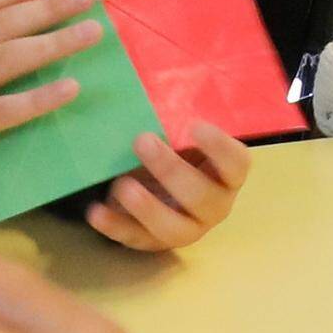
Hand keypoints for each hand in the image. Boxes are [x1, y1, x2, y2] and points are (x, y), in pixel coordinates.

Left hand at [84, 122, 250, 252]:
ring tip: (122, 184)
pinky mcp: (154, 242)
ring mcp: (186, 229)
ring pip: (173, 228)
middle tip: (142, 141)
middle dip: (171, 170)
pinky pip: (136, 238)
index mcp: (226, 175)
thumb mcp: (177, 134)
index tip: (194, 125)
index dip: (219, 147)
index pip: (237, 164)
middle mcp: (214, 206)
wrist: (150, 182)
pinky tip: (96, 211)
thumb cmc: (172, 149)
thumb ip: (174, 121)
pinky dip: (114, 225)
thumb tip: (155, 90)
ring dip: (147, 207)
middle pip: (202, 197)